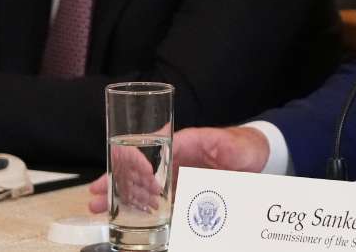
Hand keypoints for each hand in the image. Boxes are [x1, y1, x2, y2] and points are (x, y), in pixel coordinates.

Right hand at [88, 126, 268, 212]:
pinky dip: (146, 211)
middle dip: (116, 185)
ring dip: (124, 200)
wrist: (259, 157)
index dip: (126, 166)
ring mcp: (180, 177)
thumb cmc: (240, 145)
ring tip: (102, 210)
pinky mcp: (187, 191)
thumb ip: (200, 142)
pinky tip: (130, 219)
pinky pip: (163, 202)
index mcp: (179, 144)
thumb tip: (170, 137)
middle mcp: (175, 160)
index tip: (112, 179)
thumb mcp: (222, 141)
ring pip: (146, 189)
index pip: (146, 153)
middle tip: (95, 198)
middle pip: (140, 173)